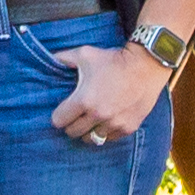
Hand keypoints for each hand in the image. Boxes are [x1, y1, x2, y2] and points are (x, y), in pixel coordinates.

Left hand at [54, 41, 170, 148]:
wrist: (146, 65)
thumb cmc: (113, 59)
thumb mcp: (85, 54)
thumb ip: (62, 58)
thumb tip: (48, 60)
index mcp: (84, 100)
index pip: (59, 121)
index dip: (58, 116)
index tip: (63, 110)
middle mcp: (98, 115)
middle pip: (73, 132)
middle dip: (71, 124)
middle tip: (76, 115)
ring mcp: (114, 123)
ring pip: (91, 139)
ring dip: (88, 131)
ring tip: (90, 120)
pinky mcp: (128, 127)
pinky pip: (109, 139)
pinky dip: (105, 132)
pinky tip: (105, 121)